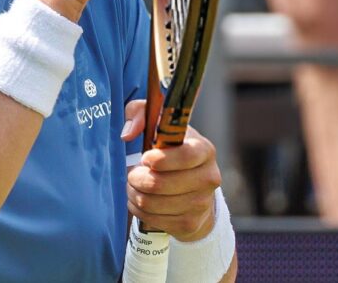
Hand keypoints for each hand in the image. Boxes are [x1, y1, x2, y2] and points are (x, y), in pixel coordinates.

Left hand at [121, 99, 221, 241]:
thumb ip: (139, 113)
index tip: (145, 158)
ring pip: (152, 203)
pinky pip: (153, 219)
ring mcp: (201, 203)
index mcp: (204, 149)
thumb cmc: (170, 150)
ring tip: (133, 186)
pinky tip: (140, 200)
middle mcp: (209, 177)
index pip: (186, 156)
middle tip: (132, 174)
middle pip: (161, 184)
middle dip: (137, 178)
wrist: (194, 189)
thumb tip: (128, 134)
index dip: (160, 159)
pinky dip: (139, 209)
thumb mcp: (158, 124)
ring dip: (134, 194)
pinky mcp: (190, 224)